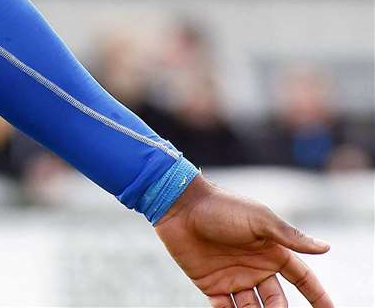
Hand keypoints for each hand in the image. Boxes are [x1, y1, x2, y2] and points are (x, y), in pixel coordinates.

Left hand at [154, 176, 332, 306]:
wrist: (178, 206)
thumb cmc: (221, 208)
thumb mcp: (259, 220)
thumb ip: (290, 237)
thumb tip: (325, 247)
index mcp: (271, 252)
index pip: (302, 278)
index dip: (317, 295)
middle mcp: (255, 267)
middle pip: (278, 301)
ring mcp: (233, 278)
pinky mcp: (211, 284)